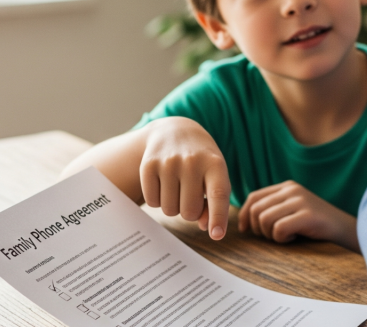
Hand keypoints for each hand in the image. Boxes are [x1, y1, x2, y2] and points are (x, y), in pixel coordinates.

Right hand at [140, 117, 231, 239]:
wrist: (175, 131)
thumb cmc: (201, 162)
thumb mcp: (215, 176)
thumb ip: (216, 203)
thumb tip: (205, 227)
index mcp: (215, 164)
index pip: (217, 194)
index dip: (218, 217)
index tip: (217, 235)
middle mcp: (192, 161)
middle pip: (189, 211)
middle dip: (190, 211)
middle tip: (190, 194)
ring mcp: (169, 162)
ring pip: (169, 210)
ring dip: (173, 206)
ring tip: (177, 186)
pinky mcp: (148, 165)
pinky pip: (152, 202)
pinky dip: (158, 200)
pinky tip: (163, 183)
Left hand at [238, 180, 358, 250]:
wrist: (345, 230)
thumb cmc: (315, 225)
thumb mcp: (292, 210)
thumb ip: (272, 209)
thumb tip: (243, 221)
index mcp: (286, 186)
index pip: (254, 197)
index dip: (244, 215)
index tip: (246, 231)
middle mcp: (292, 189)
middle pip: (256, 210)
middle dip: (258, 229)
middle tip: (273, 236)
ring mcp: (300, 200)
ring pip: (265, 220)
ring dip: (271, 235)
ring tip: (286, 236)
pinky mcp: (307, 215)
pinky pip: (279, 229)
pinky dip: (283, 239)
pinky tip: (294, 237)